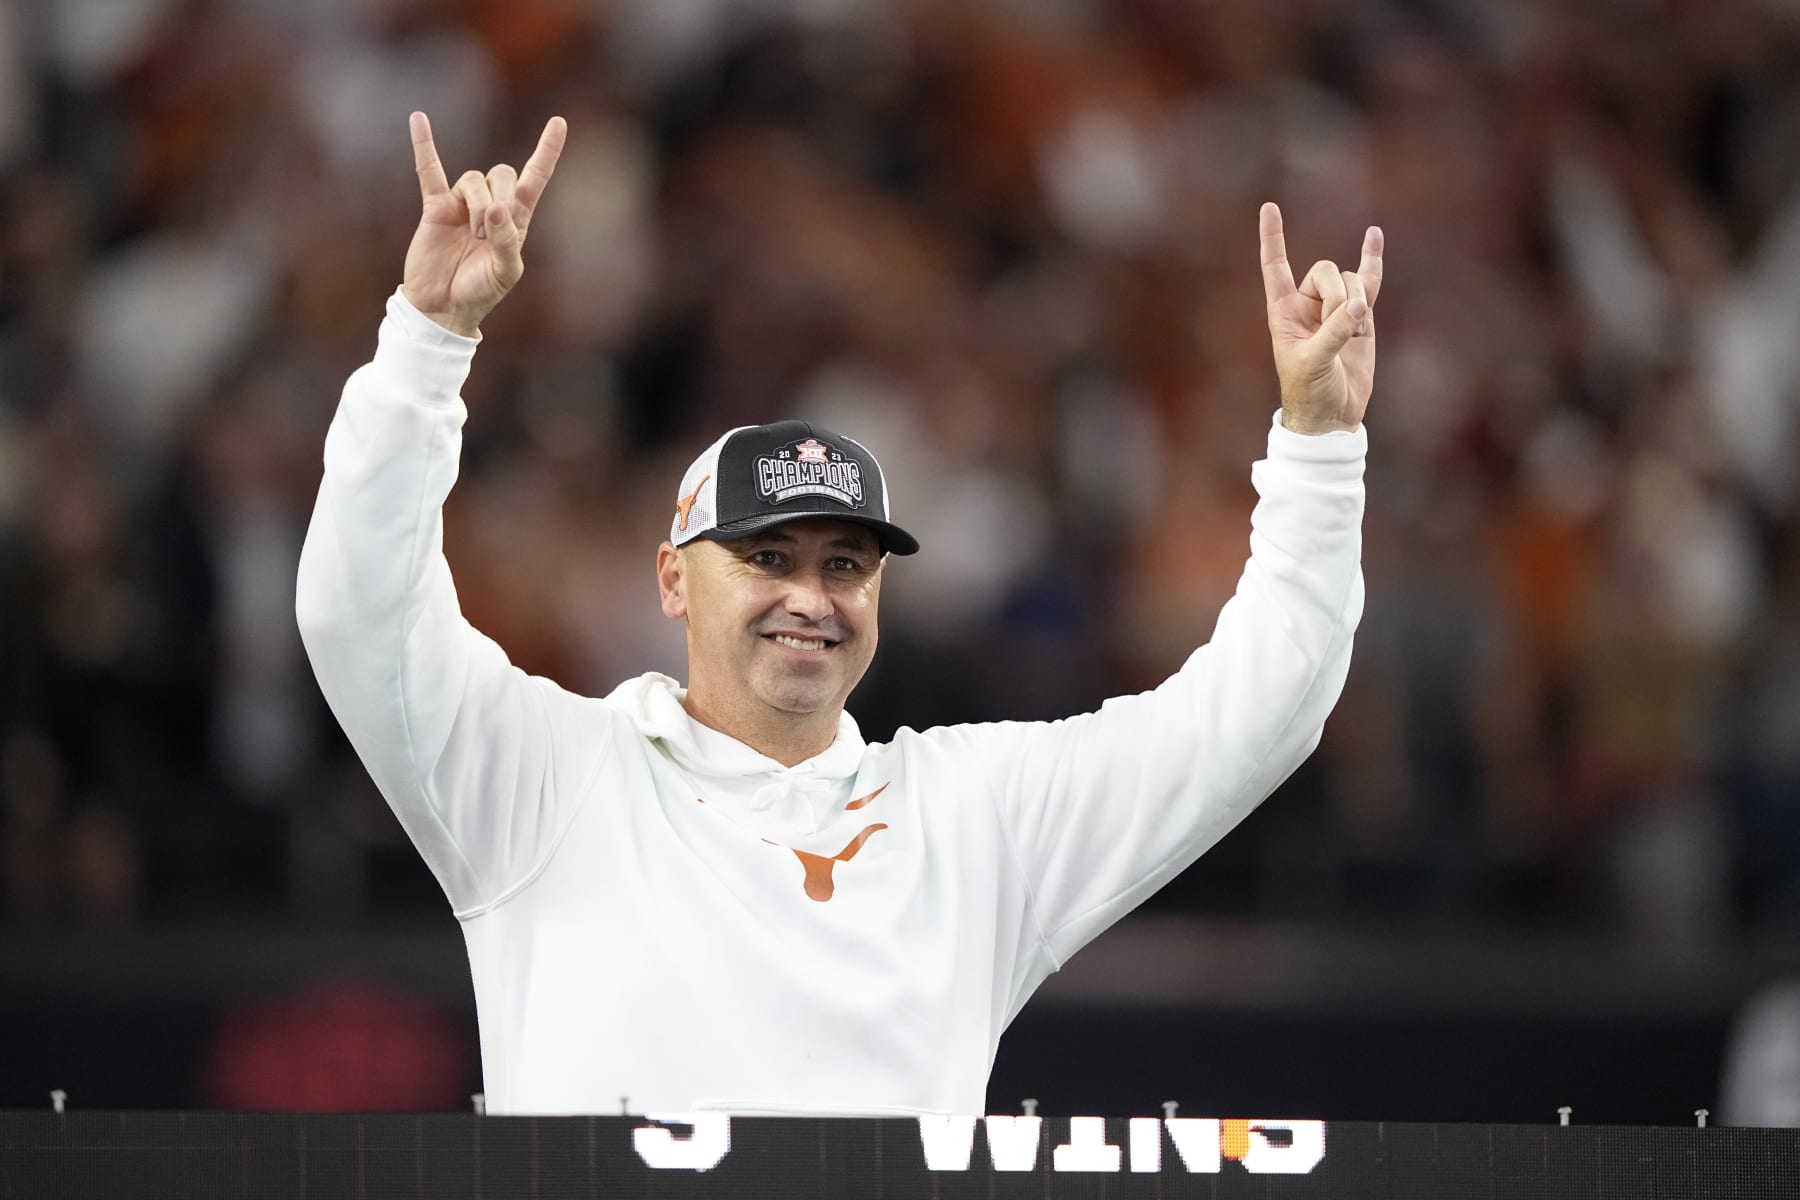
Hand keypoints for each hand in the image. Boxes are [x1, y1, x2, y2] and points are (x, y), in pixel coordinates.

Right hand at [401, 111, 567, 336]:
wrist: (444, 307)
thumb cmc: (481, 292)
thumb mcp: (505, 273)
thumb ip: (506, 241)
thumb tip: (495, 208)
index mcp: (516, 219)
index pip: (535, 177)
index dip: (547, 151)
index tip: (558, 123)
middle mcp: (491, 206)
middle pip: (501, 173)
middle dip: (499, 197)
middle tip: (488, 234)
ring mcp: (462, 204)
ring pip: (473, 179)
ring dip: (476, 204)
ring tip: (474, 235)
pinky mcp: (436, 207)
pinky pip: (430, 170)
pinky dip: (424, 145)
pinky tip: (418, 119)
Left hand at [1259, 203, 1383, 434]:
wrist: (1333, 415)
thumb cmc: (1310, 391)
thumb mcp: (1314, 363)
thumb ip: (1334, 333)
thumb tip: (1358, 306)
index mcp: (1283, 311)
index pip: (1275, 266)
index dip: (1273, 238)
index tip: (1269, 207)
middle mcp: (1307, 303)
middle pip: (1326, 271)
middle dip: (1336, 295)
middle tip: (1334, 329)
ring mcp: (1335, 308)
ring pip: (1350, 280)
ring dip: (1354, 303)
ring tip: (1348, 337)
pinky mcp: (1360, 317)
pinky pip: (1368, 282)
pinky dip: (1372, 260)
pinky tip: (1374, 235)